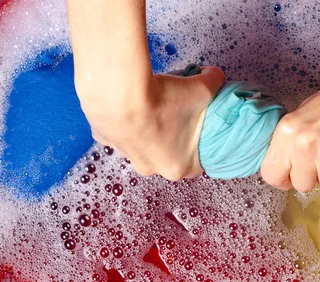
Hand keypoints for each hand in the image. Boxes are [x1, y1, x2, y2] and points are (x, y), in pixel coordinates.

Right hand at [67, 0, 224, 180]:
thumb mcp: (202, 88)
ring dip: (145, 129)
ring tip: (149, 104)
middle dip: (171, 136)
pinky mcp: (104, 138)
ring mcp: (124, 154)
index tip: (198, 126)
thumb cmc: (164, 100)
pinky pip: (117, 129)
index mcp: (177, 166)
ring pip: (140, 143)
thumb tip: (214, 75)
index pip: (196, 162)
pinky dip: (122, 117)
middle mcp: (150, 167)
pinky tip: (127, 100)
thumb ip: (215, 82)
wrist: (120, 93)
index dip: (199, 143)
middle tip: (173, 112)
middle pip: (166, 154)